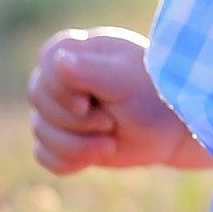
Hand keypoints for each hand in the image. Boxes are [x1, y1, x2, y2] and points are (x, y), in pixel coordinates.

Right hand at [27, 26, 207, 173]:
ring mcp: (62, 108)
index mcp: (77, 50)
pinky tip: (96, 156)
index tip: (88, 103)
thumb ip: (91, 70)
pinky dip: (68, 161)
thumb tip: (57, 61)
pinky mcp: (65, 137)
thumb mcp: (126, 80)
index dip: (61, 92)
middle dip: (75, 122)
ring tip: (110, 143)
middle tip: (110, 123)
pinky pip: (44, 155)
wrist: (174, 128)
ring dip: (76, 146)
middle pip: (38, 100)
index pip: (46, 66)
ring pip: (40, 132)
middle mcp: (64, 77)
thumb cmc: (155, 93)